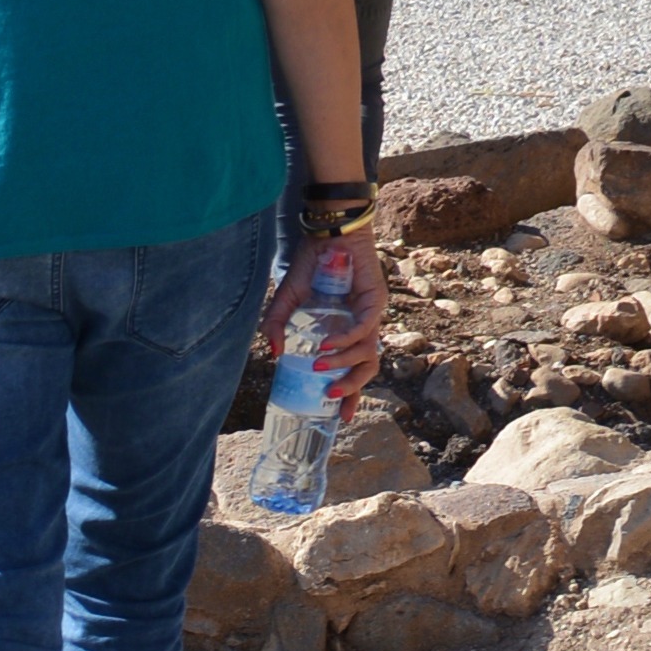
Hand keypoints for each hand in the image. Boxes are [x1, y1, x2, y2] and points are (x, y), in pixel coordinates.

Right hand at [259, 227, 387, 402]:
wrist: (326, 233)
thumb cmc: (311, 264)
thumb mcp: (287, 301)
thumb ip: (277, 327)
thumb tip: (275, 354)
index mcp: (348, 331)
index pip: (355, 369)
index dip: (350, 394)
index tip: (340, 417)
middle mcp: (364, 326)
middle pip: (368, 367)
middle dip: (351, 386)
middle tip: (329, 394)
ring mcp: (372, 313)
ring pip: (369, 351)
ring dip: (344, 363)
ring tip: (319, 365)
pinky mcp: (375, 299)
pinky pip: (366, 327)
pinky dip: (346, 339)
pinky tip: (327, 344)